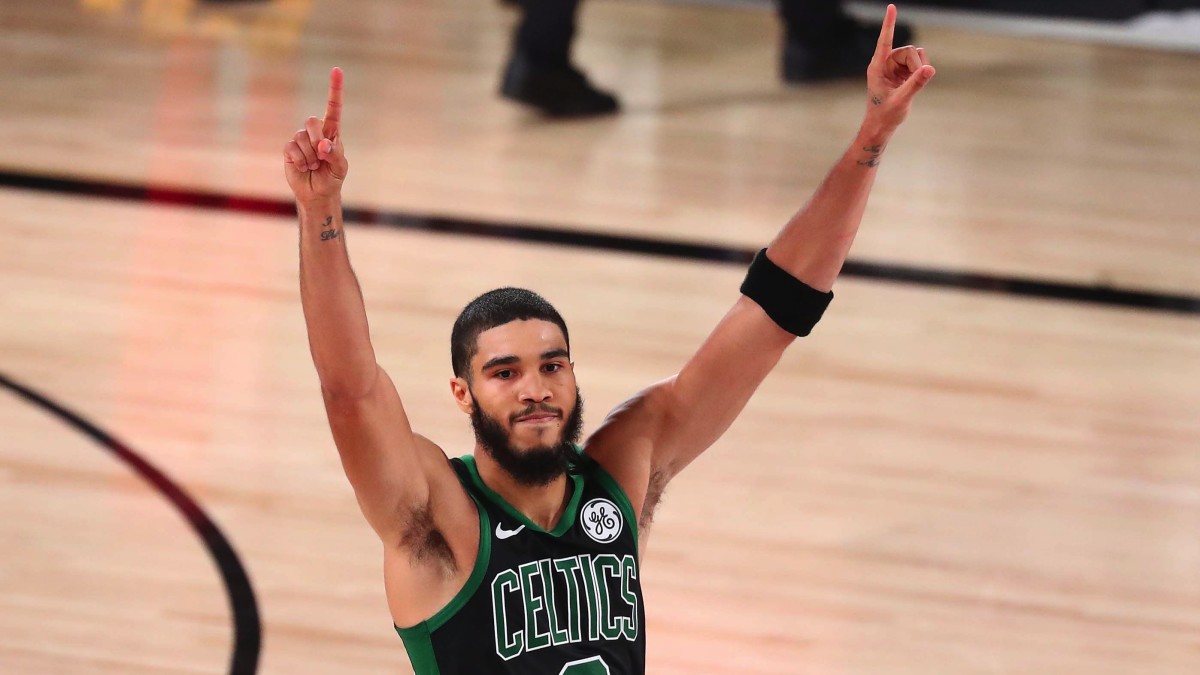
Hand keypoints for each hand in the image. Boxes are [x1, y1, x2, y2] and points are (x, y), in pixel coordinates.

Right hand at [284, 67, 347, 204]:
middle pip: (312, 121)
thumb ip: (335, 154)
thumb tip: (323, 145)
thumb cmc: (332, 177)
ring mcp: (301, 139)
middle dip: (317, 139)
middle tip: (322, 156)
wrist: (317, 193)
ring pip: (301, 137)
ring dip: (310, 156)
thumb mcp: (340, 167)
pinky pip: (291, 148)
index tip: (337, 70)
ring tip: (314, 166)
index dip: (334, 89)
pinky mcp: (289, 149)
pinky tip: (304, 167)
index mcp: (332, 131)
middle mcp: (315, 131)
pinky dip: (300, 161)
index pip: (333, 107)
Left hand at [864, 5, 934, 134]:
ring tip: (911, 85)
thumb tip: (930, 69)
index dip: (889, 23)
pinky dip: (921, 71)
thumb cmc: (885, 114)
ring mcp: (893, 66)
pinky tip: (914, 84)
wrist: (882, 125)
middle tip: (917, 81)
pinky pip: (918, 62)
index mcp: (877, 67)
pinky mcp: (901, 71)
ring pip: (915, 55)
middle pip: (909, 50)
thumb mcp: (902, 100)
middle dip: (917, 64)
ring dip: (919, 68)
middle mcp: (885, 63)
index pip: (885, 41)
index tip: (891, 7)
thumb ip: (916, 84)